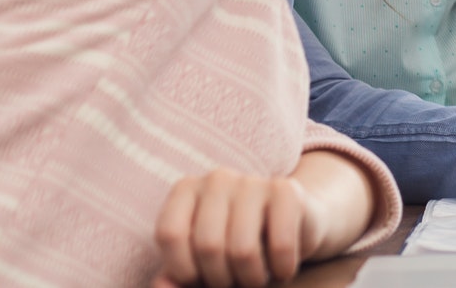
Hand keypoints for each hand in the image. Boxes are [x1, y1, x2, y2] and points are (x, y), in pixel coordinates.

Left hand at [152, 167, 328, 287]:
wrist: (293, 225)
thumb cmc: (235, 247)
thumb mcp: (201, 263)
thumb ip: (178, 275)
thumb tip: (161, 287)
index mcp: (186, 189)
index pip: (170, 233)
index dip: (184, 269)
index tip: (200, 278)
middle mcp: (217, 178)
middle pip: (208, 245)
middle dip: (222, 279)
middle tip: (235, 282)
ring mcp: (254, 180)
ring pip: (242, 249)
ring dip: (252, 279)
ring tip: (257, 279)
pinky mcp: (288, 190)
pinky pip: (280, 244)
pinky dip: (282, 268)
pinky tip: (284, 269)